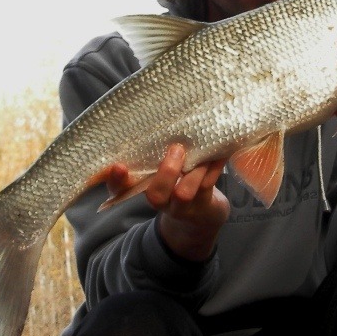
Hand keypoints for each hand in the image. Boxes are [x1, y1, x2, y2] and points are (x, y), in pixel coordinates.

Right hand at [102, 145, 229, 261]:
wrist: (199, 216)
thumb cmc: (175, 182)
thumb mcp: (159, 170)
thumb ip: (155, 154)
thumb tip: (158, 119)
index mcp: (143, 188)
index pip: (120, 188)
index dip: (116, 180)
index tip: (119, 166)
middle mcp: (160, 200)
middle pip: (155, 194)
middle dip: (166, 172)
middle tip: (176, 149)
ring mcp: (182, 206)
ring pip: (184, 192)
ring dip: (195, 170)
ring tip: (202, 153)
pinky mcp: (203, 204)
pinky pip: (208, 185)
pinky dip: (214, 167)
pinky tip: (220, 153)